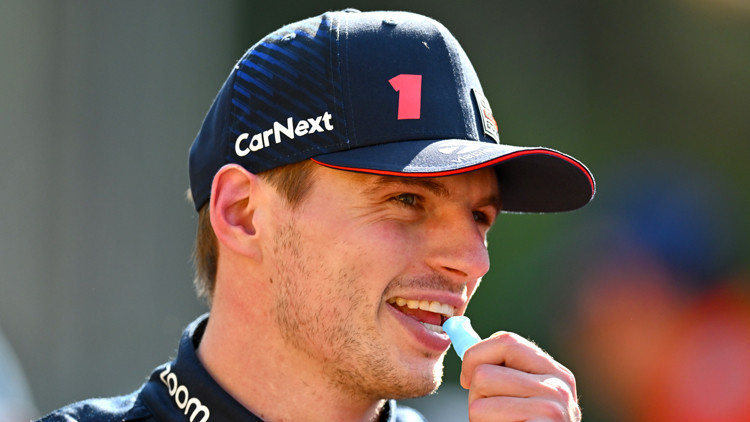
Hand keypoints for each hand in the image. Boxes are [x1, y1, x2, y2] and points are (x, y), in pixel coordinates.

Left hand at [459, 331, 580, 421]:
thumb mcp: (516, 395)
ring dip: (478, 416)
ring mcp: (553, 408)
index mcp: (553, 371)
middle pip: (485, 370)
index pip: (506, 340)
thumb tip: (457, 331)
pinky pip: (484, 414)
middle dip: (476, 393)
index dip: (477, 356)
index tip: (469, 379)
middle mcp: (559, 385)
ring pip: (479, 396)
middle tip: (491, 412)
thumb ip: (496, 367)